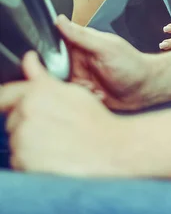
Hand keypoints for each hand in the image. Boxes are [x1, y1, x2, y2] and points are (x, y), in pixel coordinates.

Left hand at [0, 51, 130, 175]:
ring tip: (56, 142)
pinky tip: (52, 156)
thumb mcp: (72, 91)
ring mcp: (23, 139)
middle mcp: (26, 114)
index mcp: (37, 93)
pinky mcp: (23, 163)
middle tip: (53, 126)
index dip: (7, 100)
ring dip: (29, 143)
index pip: (5, 94)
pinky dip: (31, 161)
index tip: (8, 104)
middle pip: (12, 120)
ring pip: (16, 141)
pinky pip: (19, 162)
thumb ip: (42, 75)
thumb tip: (29, 59)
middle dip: (26, 123)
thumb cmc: (94, 121)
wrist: (109, 150)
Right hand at [55, 15, 154, 110]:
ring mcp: (82, 77)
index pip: (56, 45)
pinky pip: (72, 98)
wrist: (146, 88)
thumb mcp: (105, 48)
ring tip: (96, 88)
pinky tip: (99, 96)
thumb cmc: (131, 65)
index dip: (52, 56)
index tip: (60, 65)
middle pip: (55, 69)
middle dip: (67, 79)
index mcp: (82, 45)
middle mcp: (79, 60)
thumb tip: (59, 20)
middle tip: (85, 81)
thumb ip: (81, 36)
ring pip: (62, 86)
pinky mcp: (85, 92)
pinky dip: (83, 99)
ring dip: (78, 91)